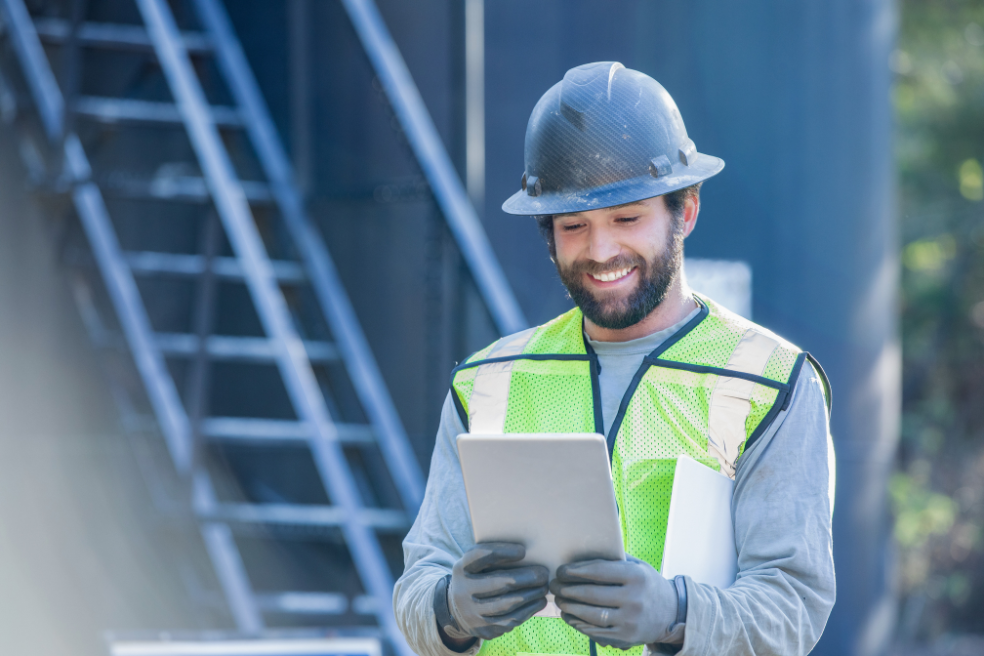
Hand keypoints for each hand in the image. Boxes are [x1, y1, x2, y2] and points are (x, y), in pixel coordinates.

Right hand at [445, 542, 549, 640]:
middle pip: (498, 583)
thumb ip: (493, 557)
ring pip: (506, 605)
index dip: (502, 552)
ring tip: (544, 587)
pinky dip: (528, 611)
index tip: (523, 551)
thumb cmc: (476, 578)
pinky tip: (539, 602)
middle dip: (525, 578)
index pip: (481, 556)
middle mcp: (463, 591)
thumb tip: (528, 553)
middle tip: (543, 573)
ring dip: (530, 596)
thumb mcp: (476, 564)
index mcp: (462, 569)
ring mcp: (472, 614)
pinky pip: (509, 621)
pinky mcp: (483, 630)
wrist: (458, 609)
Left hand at [550, 556, 678, 648]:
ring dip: (570, 607)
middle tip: (554, 585)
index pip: (599, 571)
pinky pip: (596, 631)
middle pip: (591, 594)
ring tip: (559, 601)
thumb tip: (581, 555)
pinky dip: (578, 624)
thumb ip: (614, 559)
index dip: (576, 571)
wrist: (671, 613)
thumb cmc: (647, 584)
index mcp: (636, 577)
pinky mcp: (626, 638)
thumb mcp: (638, 566)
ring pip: (591, 615)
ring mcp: (630, 621)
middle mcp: (635, 599)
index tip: (561, 570)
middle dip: (568, 589)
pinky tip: (568, 616)